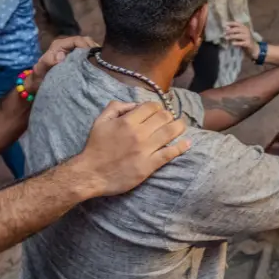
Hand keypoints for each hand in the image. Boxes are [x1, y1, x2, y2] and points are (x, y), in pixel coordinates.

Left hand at [24, 36, 97, 95]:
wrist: (37, 85)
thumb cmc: (39, 76)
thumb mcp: (40, 69)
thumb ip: (48, 61)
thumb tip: (62, 55)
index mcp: (60, 45)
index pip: (77, 40)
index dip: (86, 45)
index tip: (92, 55)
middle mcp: (67, 45)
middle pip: (85, 41)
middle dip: (93, 48)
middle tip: (99, 59)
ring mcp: (73, 52)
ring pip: (88, 47)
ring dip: (95, 52)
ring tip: (100, 62)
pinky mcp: (77, 59)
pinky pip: (88, 55)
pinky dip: (94, 58)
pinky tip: (97, 65)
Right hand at [74, 101, 190, 196]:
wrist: (91, 173)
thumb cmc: (95, 146)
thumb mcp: (100, 121)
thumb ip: (116, 107)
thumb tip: (134, 105)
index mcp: (127, 121)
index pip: (151, 107)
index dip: (157, 107)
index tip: (158, 111)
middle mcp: (139, 133)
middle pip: (164, 117)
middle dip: (169, 115)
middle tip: (169, 119)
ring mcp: (145, 150)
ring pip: (170, 132)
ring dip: (179, 127)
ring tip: (181, 126)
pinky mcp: (149, 165)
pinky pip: (169, 153)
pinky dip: (181, 147)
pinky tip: (187, 143)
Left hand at [225, 22, 258, 59]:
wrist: (253, 47)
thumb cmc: (244, 40)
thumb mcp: (239, 34)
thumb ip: (233, 31)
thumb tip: (226, 28)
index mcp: (244, 27)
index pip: (237, 23)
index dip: (231, 23)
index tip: (225, 24)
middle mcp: (246, 31)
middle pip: (237, 29)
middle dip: (230, 31)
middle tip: (224, 33)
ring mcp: (248, 37)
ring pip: (238, 35)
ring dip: (231, 36)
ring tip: (226, 38)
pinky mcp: (248, 43)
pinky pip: (241, 43)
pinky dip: (236, 43)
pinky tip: (232, 43)